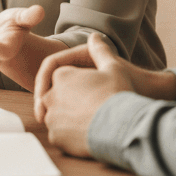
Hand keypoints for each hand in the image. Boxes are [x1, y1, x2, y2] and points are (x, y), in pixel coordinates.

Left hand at [34, 34, 175, 121]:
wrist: (124, 128)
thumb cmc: (119, 94)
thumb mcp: (113, 67)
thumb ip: (100, 50)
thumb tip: (95, 36)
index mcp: (61, 75)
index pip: (59, 76)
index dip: (74, 80)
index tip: (86, 86)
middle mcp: (51, 96)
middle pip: (55, 96)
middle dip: (68, 99)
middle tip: (88, 104)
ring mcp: (52, 119)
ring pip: (56, 116)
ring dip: (67, 116)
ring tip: (90, 119)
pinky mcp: (57, 139)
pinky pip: (59, 134)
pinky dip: (69, 133)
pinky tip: (87, 132)